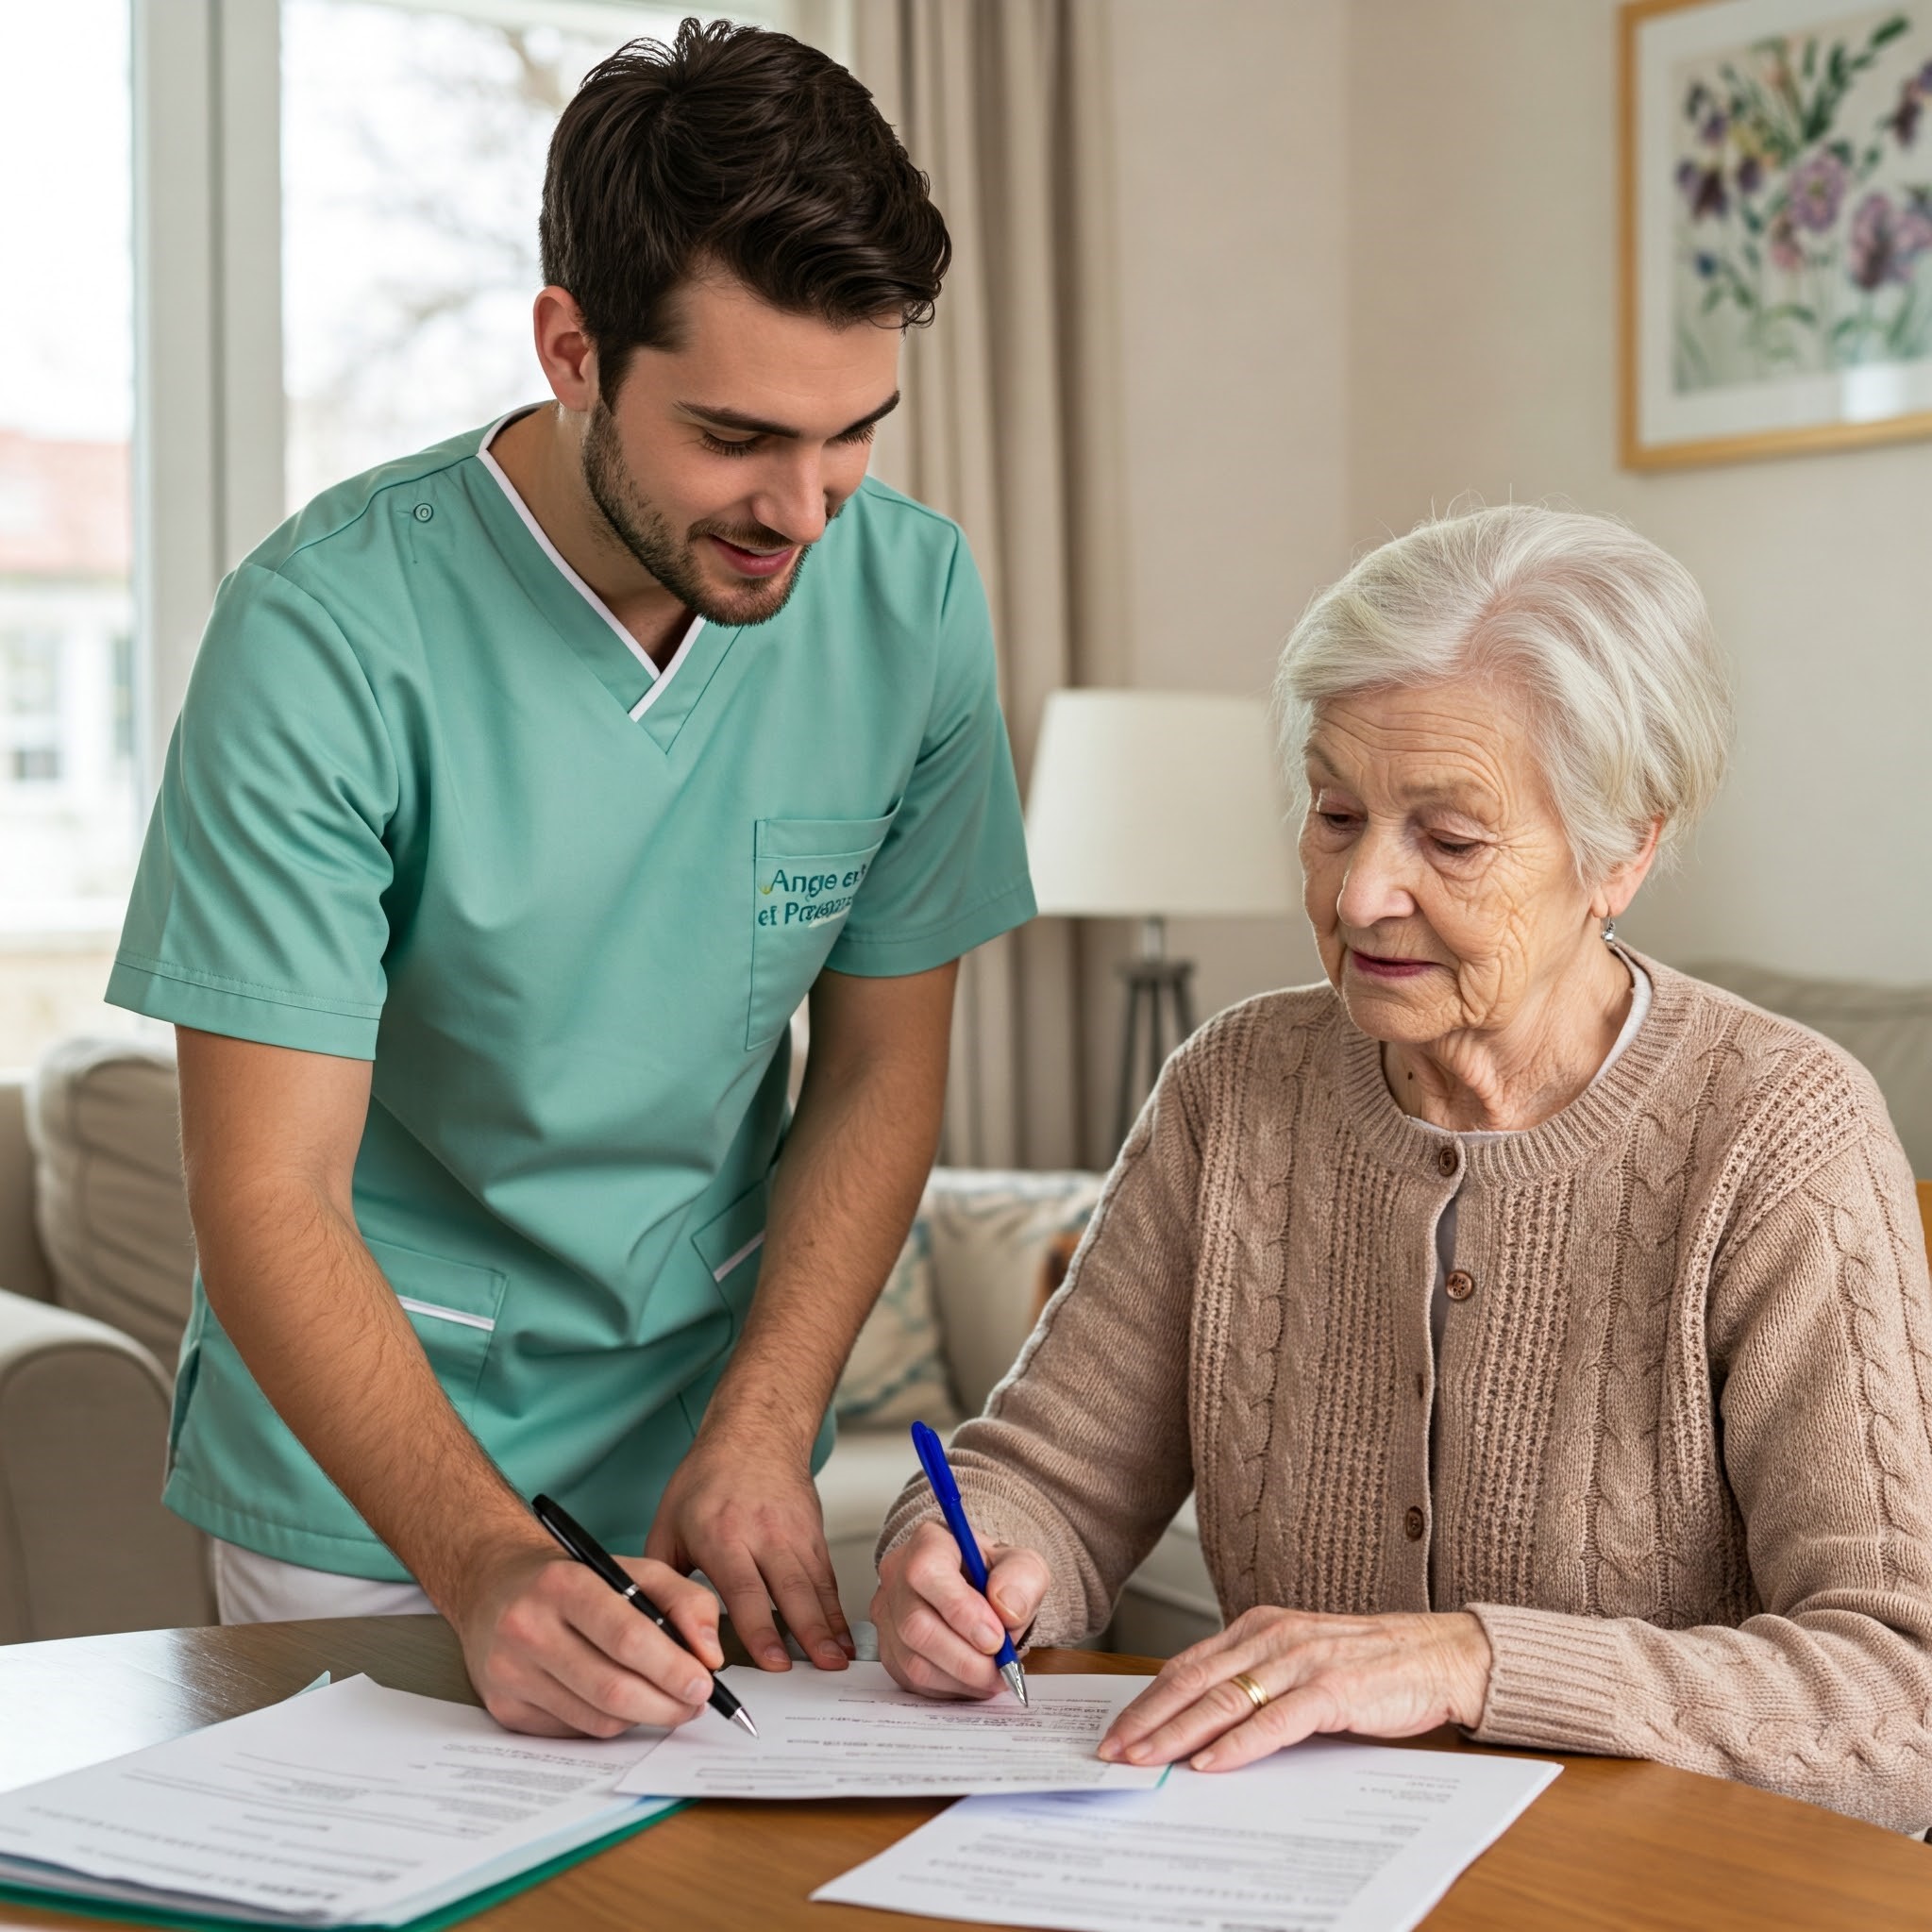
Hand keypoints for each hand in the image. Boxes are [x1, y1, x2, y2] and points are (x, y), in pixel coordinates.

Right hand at [450, 1538, 723, 1738]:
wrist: (495, 1587)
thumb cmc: (576, 1580)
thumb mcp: (633, 1569)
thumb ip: (684, 1600)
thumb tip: (710, 1654)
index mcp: (563, 1584)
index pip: (626, 1636)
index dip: (672, 1667)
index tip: (704, 1683)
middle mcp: (528, 1628)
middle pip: (612, 1688)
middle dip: (666, 1704)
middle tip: (695, 1703)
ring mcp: (510, 1672)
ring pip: (596, 1719)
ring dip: (644, 1718)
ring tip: (667, 1703)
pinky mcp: (504, 1708)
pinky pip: (574, 1731)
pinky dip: (609, 1723)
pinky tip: (621, 1704)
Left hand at [646, 1424, 854, 1672]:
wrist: (755, 1432)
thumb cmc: (707, 1478)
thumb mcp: (668, 1523)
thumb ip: (662, 1577)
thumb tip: (653, 1628)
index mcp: (722, 1535)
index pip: (744, 1589)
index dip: (760, 1629)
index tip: (772, 1663)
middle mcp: (763, 1534)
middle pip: (789, 1590)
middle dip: (807, 1634)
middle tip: (819, 1670)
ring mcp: (793, 1533)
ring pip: (815, 1586)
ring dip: (828, 1627)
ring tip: (837, 1662)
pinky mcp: (813, 1533)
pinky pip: (827, 1576)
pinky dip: (836, 1609)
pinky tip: (840, 1636)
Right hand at [873, 1519, 1049, 1698]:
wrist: (982, 1590)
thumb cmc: (996, 1575)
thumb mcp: (1024, 1565)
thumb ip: (1023, 1580)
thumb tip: (1007, 1609)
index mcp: (929, 1543)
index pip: (926, 1573)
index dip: (961, 1612)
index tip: (996, 1638)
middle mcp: (898, 1575)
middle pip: (916, 1626)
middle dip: (966, 1659)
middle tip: (1001, 1668)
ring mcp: (888, 1614)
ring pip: (913, 1661)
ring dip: (961, 1679)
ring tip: (994, 1675)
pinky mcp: (888, 1649)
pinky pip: (912, 1681)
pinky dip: (949, 1689)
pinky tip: (973, 1679)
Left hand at [1098, 1607, 1492, 1771]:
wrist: (1442, 1653)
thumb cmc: (1372, 1663)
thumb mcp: (1301, 1658)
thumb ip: (1256, 1677)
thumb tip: (1202, 1718)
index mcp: (1260, 1625)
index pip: (1187, 1664)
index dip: (1147, 1699)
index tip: (1116, 1728)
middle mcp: (1274, 1636)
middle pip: (1194, 1681)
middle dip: (1148, 1719)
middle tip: (1113, 1750)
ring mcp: (1302, 1660)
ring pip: (1223, 1700)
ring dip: (1178, 1734)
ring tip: (1145, 1759)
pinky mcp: (1333, 1690)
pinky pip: (1274, 1721)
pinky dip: (1237, 1745)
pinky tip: (1211, 1764)